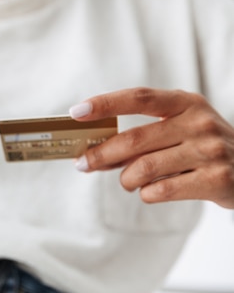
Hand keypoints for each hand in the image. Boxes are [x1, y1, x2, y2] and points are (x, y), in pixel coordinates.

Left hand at [70, 87, 233, 208]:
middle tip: (83, 163)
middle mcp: (199, 122)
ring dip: (126, 179)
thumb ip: (145, 134)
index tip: (76, 112)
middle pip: (134, 139)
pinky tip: (149, 192)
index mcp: (186, 102)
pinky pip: (162, 189)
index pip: (138, 98)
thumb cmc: (204, 147)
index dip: (105, 104)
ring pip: (144, 168)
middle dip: (101, 154)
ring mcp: (210, 151)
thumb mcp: (182, 126)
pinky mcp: (217, 180)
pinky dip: (147, 193)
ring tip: (127, 182)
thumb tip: (96, 150)